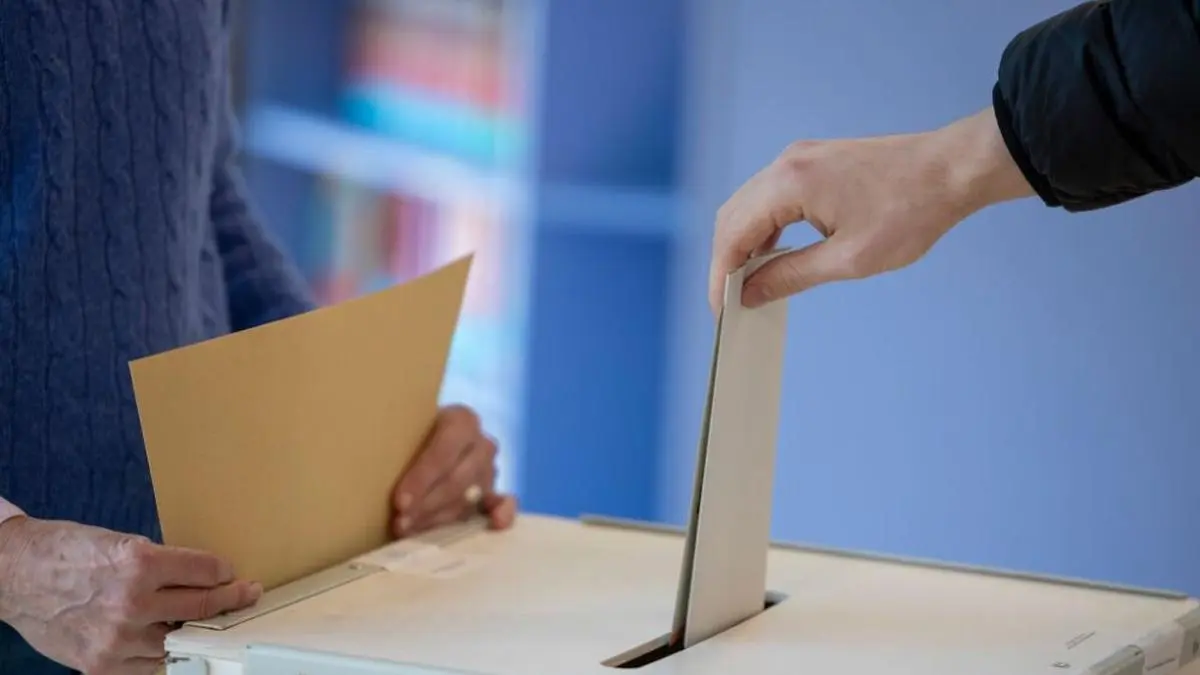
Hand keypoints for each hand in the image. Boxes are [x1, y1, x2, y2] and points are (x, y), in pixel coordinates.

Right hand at [0, 517, 260, 674]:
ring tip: (215, 623)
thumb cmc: (68, 552)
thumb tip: (201, 578)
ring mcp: (117, 639)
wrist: (16, 575)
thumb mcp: (122, 544)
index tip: (232, 573)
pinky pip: (150, 668)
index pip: (206, 572)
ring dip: (201, 632)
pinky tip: (177, 643)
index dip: (224, 572)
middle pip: (202, 607)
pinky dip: (167, 656)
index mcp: (139, 564)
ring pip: (180, 642)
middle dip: (231, 600)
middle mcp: (132, 603)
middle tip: (247, 594)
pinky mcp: (101, 665)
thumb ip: (161, 564)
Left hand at [391, 404, 517, 536]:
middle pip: (456, 479)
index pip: (444, 451)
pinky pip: (502, 503)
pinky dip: (501, 513)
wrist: (421, 442)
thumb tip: (370, 468)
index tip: (399, 502)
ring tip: (410, 530)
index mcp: (462, 419)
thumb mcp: (401, 431)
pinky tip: (496, 524)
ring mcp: (490, 469)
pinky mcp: (494, 492)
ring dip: (439, 518)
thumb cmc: (405, 436)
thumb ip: (396, 444)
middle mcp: (481, 442)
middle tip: (400, 522)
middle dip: (426, 504)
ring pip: (468, 498)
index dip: (422, 478)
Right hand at [708, 107, 1034, 312]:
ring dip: (744, 244)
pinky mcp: (813, 161)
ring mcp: (799, 158)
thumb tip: (751, 292)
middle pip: (732, 216)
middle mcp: (786, 163)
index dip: (720, 275)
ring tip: (750, 284)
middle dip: (726, 261)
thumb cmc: (910, 212)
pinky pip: (771, 196)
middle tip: (730, 302)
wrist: (952, 169)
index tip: (721, 310)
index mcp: (789, 183)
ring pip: (749, 205)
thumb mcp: (849, 259)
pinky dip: (765, 227)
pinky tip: (774, 255)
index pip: (733, 234)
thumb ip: (791, 276)